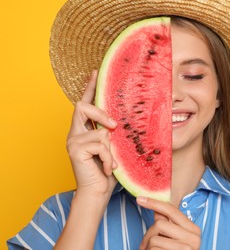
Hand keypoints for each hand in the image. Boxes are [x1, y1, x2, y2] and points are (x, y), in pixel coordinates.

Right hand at [66, 70, 117, 197]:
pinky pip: (100, 145)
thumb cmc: (107, 171)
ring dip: (111, 149)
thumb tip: (122, 120)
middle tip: (114, 126)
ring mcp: (73, 140)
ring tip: (111, 163)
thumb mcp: (113, 148)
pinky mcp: (74, 149)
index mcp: (84, 130)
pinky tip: (107, 168)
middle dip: (100, 114)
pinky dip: (109, 158)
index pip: (85, 104)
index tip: (96, 72)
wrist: (97, 193)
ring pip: (99, 131)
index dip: (90, 87)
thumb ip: (113, 133)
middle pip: (82, 106)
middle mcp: (75, 132)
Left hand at [137, 197, 200, 249]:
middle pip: (160, 224)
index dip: (154, 203)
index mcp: (194, 230)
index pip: (172, 210)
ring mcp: (186, 249)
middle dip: (149, 234)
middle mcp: (194, 238)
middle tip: (147, 246)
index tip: (139, 198)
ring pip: (154, 238)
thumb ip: (168, 224)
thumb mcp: (175, 238)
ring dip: (147, 247)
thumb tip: (157, 209)